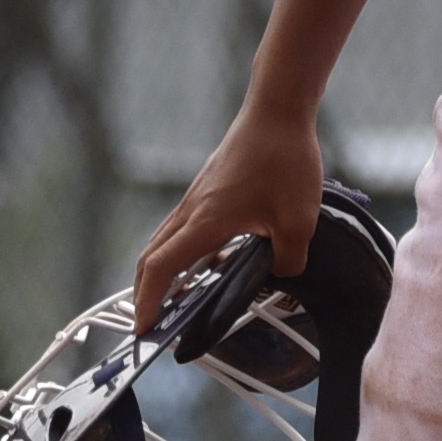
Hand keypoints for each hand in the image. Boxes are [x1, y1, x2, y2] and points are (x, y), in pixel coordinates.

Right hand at [129, 109, 329, 332]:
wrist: (277, 111)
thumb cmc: (284, 160)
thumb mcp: (298, 222)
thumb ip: (288, 261)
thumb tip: (280, 275)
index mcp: (206, 222)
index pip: (162, 269)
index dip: (149, 302)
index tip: (144, 329)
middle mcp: (192, 210)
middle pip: (152, 257)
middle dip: (145, 293)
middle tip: (151, 322)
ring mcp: (197, 197)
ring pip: (165, 241)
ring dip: (163, 271)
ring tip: (175, 300)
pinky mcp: (208, 189)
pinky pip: (184, 227)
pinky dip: (182, 251)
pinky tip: (209, 262)